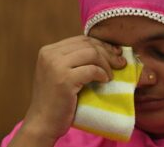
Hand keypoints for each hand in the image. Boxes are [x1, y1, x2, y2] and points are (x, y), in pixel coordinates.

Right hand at [9, 36, 125, 145]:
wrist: (43, 124)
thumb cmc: (56, 100)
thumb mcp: (60, 73)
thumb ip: (75, 60)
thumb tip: (107, 48)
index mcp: (49, 51)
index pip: (81, 40)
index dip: (101, 45)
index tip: (115, 53)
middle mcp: (50, 54)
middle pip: (88, 44)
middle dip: (108, 53)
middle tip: (120, 63)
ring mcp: (56, 66)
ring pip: (92, 53)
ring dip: (106, 64)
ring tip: (110, 75)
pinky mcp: (64, 79)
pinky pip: (92, 70)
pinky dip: (102, 74)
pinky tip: (105, 81)